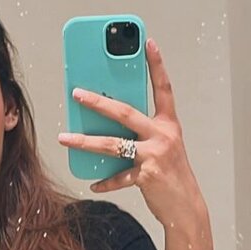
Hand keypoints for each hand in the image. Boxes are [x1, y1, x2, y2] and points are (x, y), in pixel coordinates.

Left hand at [57, 38, 204, 228]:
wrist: (186, 207)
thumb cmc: (171, 175)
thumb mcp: (161, 148)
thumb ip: (140, 134)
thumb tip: (108, 124)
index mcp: (168, 125)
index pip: (163, 88)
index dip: (157, 65)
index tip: (148, 43)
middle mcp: (163, 135)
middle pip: (125, 112)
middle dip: (98, 102)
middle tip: (77, 93)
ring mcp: (155, 155)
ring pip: (112, 144)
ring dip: (84, 141)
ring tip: (64, 138)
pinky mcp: (146, 176)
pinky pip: (117, 177)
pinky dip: (104, 181)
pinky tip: (93, 184)